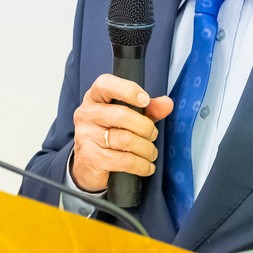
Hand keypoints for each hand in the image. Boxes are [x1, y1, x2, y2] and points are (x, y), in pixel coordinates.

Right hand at [69, 74, 173, 192]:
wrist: (86, 168)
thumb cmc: (109, 136)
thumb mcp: (128, 118)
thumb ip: (148, 109)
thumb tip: (166, 103)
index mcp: (94, 99)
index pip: (105, 84)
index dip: (127, 90)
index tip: (145, 100)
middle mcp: (86, 115)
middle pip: (121, 115)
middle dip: (145, 126)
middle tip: (152, 134)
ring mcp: (86, 137)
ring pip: (126, 139)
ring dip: (146, 148)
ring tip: (151, 152)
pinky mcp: (92, 159)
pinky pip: (125, 161)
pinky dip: (142, 165)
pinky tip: (147, 166)